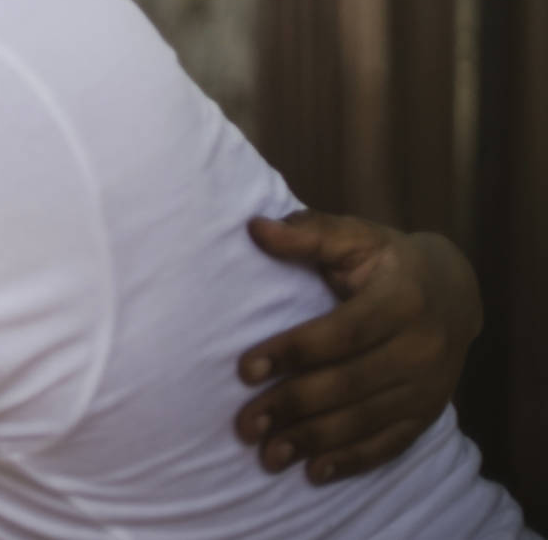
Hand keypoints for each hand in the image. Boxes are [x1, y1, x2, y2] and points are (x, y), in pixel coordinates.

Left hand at [233, 210, 479, 483]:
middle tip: (245, 424)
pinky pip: (390, 444)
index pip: (343, 333)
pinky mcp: (427, 414)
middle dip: (293, 406)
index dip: (293, 352)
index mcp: (403, 300)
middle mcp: (422, 348)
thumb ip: (308, 233)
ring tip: (268, 455)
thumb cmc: (387, 261)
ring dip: (314, 440)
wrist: (455, 291)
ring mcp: (428, 387)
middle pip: (349, 384)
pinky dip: (351, 461)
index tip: (245, 370)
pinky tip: (313, 472)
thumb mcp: (355, 237)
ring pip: (366, 420)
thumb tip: (256, 227)